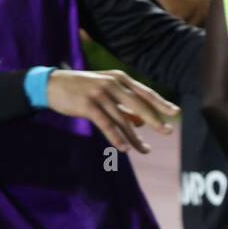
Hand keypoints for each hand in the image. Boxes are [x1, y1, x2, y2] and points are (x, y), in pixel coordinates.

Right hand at [47, 69, 178, 152]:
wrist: (52, 85)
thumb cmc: (84, 89)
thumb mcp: (107, 93)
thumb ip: (125, 106)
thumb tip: (143, 123)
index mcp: (120, 78)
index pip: (146, 92)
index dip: (161, 103)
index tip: (175, 112)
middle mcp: (112, 84)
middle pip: (139, 105)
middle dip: (155, 120)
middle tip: (168, 132)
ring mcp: (100, 94)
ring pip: (122, 119)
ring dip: (134, 137)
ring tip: (145, 150)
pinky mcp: (87, 105)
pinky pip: (106, 124)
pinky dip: (116, 137)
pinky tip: (124, 149)